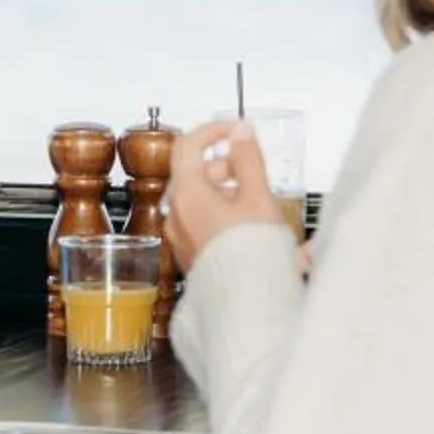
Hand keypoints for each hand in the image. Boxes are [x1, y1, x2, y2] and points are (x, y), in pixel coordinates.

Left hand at [164, 123, 286, 273]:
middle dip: (225, 165)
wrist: (248, 304)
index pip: (189, 144)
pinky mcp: (189, 253)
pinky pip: (199, 221)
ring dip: (224, 190)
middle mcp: (175, 213)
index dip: (214, 129)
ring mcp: (179, 235)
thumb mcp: (258, 198)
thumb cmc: (253, 256)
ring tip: (255, 203)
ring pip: (197, 198)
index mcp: (187, 194)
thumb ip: (248, 160)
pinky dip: (220, 213)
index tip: (236, 130)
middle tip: (253, 172)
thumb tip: (240, 132)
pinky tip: (245, 226)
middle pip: (194, 172)